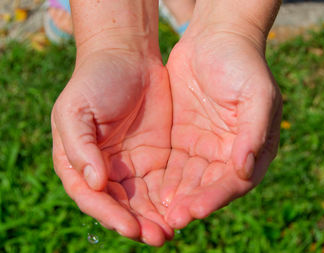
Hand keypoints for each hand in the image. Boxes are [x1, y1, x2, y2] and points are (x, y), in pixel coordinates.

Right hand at [51, 49, 172, 245]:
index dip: (110, 215)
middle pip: (120, 206)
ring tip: (171, 232)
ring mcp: (131, 165)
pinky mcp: (156, 156)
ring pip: (143, 201)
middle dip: (138, 224)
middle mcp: (105, 169)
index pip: (92, 197)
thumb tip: (93, 183)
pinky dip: (170, 199)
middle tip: (158, 238)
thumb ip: (79, 147)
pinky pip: (162, 183)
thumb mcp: (75, 110)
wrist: (128, 57)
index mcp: (80, 162)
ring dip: (155, 218)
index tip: (131, 228)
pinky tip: (182, 208)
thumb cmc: (95, 80)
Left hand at [161, 25, 282, 228]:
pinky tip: (149, 191)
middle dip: (190, 203)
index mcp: (251, 147)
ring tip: (156, 214)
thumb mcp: (257, 94)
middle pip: (208, 186)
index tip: (194, 210)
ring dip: (174, 197)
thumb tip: (245, 170)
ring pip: (188, 179)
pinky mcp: (182, 138)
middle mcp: (227, 153)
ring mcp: (203, 146)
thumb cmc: (242, 63)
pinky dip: (162, 179)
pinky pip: (172, 164)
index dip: (215, 197)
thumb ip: (253, 133)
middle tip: (170, 221)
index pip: (235, 181)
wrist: (215, 39)